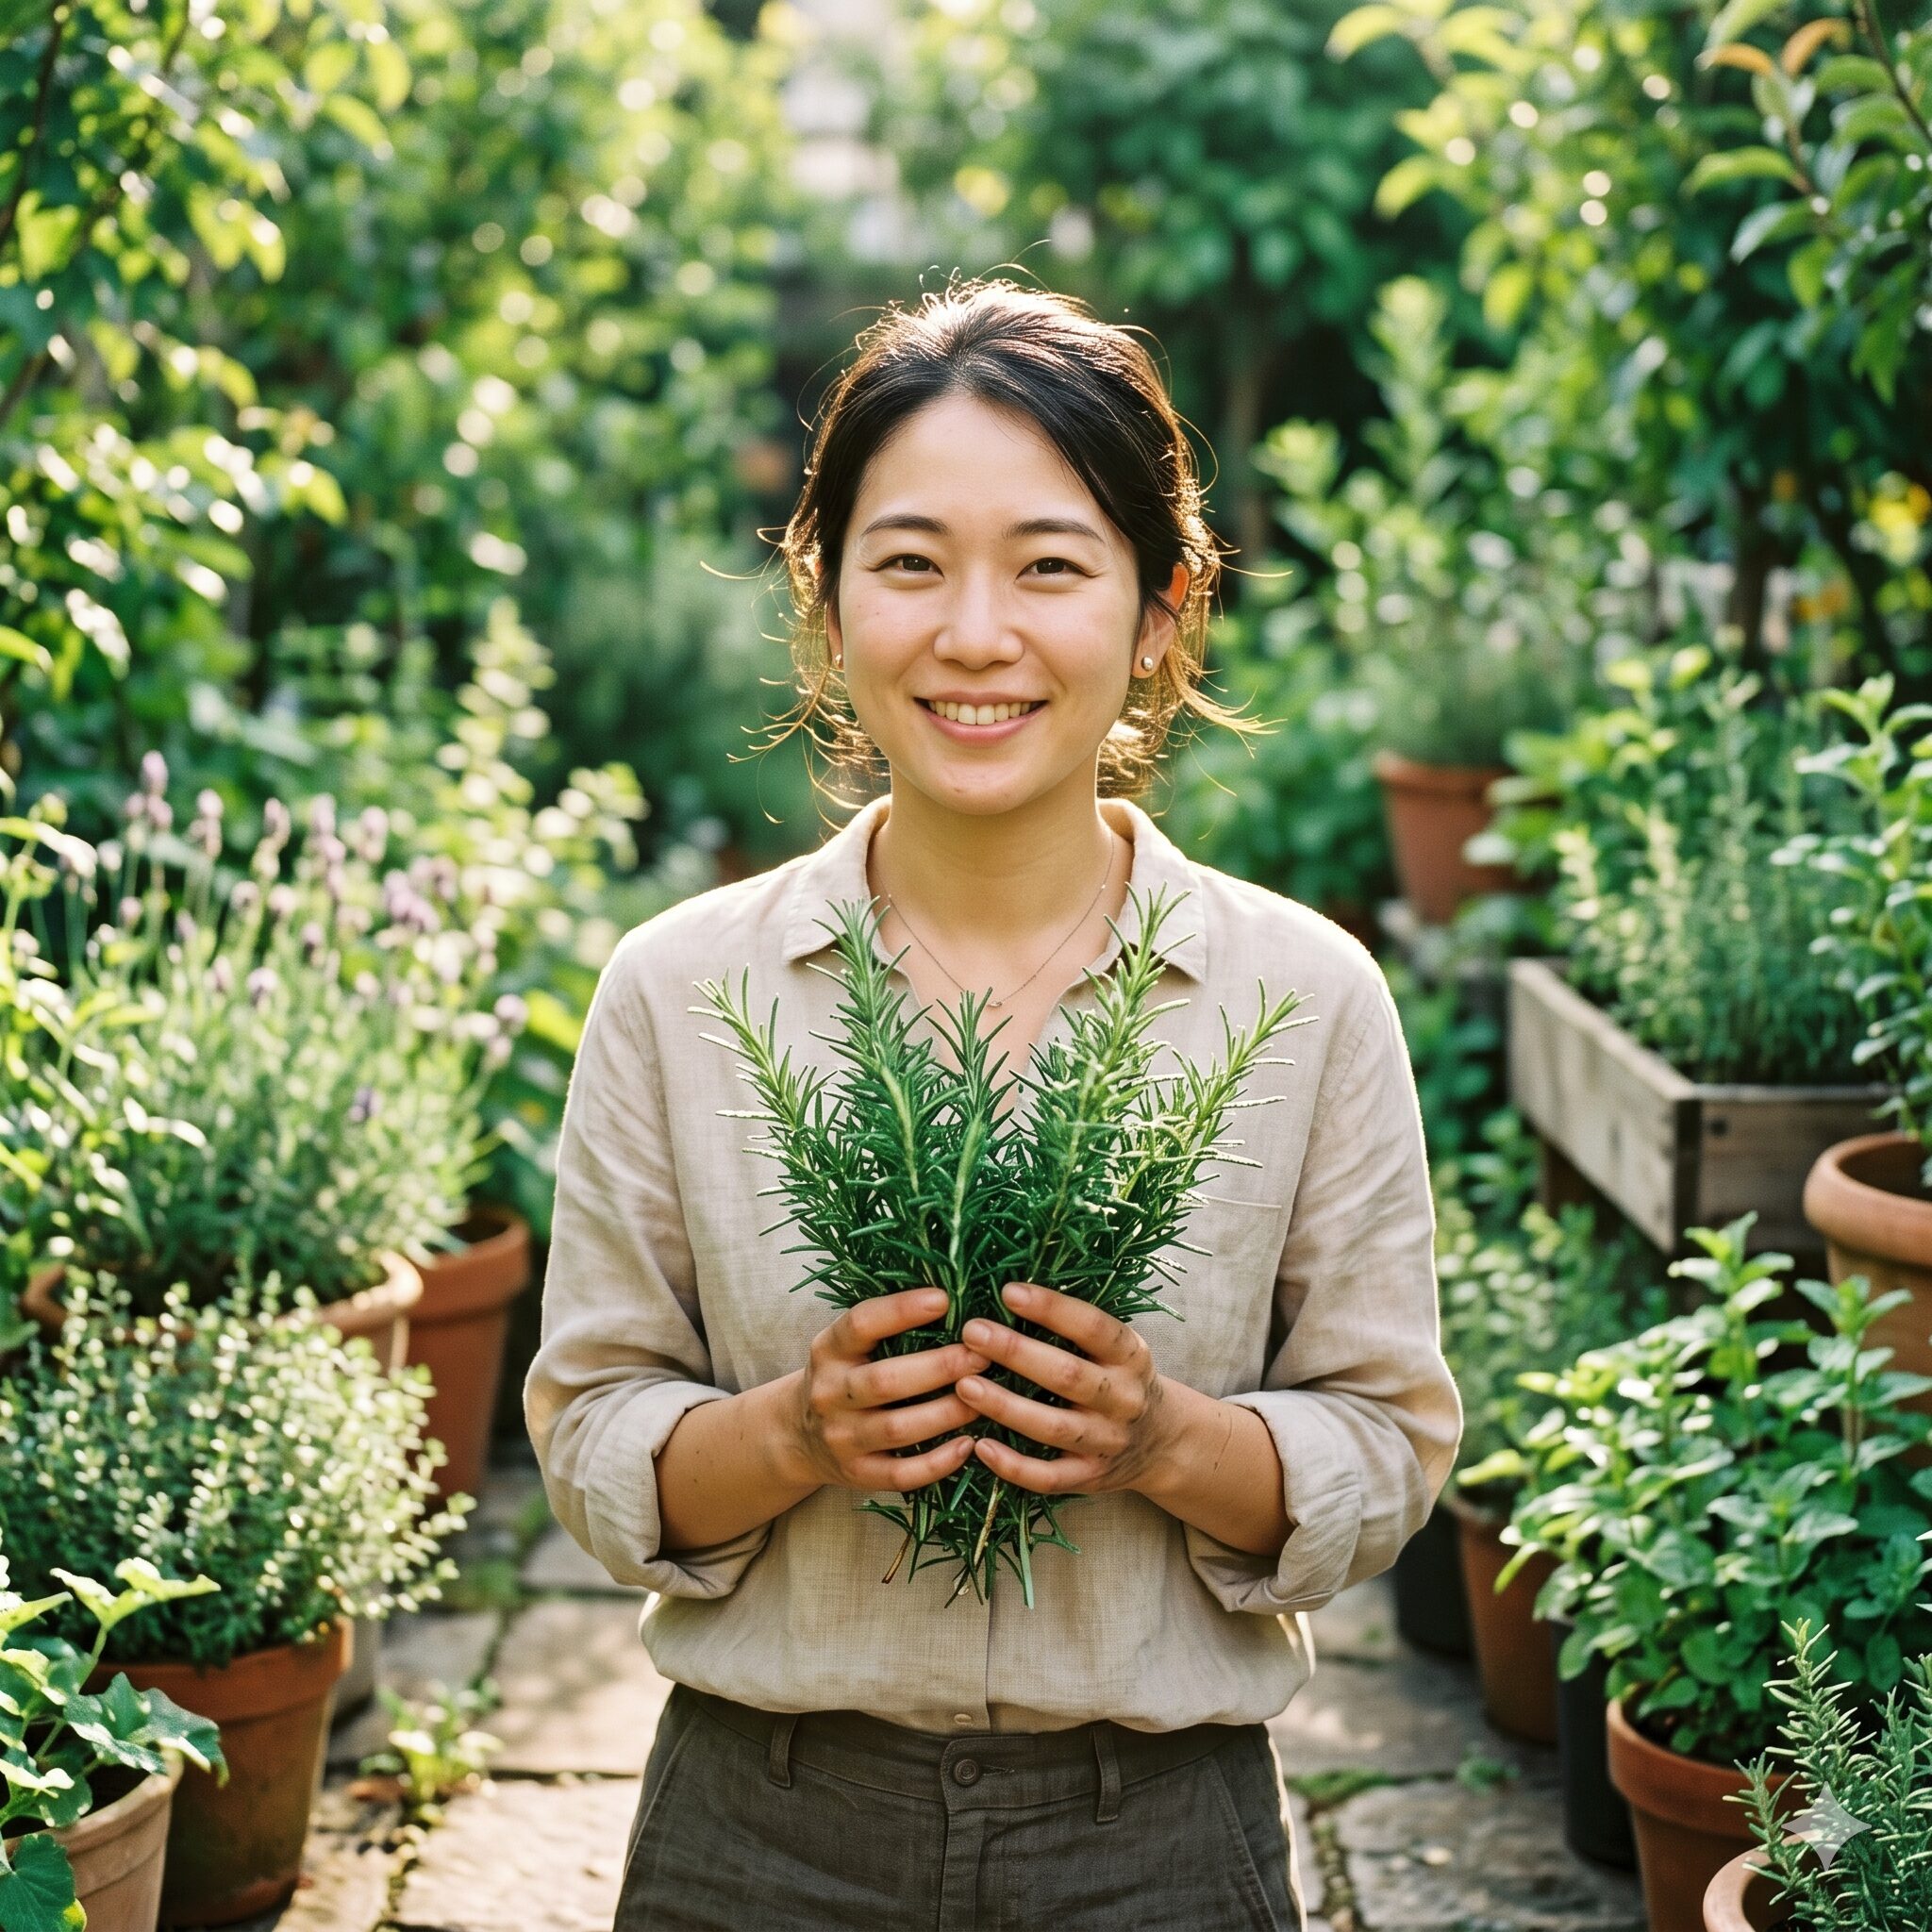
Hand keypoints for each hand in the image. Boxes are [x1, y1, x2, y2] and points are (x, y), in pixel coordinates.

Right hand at [778, 1287, 988, 1495]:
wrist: (798, 1436)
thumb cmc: (844, 1376)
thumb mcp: (848, 1345)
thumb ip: (886, 1326)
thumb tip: (955, 1297)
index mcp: (829, 1350)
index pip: (861, 1323)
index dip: (902, 1309)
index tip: (945, 1299)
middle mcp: (829, 1393)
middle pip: (885, 1380)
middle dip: (939, 1368)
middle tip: (982, 1356)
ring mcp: (841, 1438)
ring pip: (897, 1428)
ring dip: (946, 1413)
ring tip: (986, 1398)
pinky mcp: (857, 1474)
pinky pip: (901, 1474)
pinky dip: (937, 1463)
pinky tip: (968, 1445)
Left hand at [955, 1282, 1175, 1495]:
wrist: (1162, 1443)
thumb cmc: (1120, 1380)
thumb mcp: (1118, 1349)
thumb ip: (1078, 1328)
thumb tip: (1010, 1293)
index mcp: (1131, 1356)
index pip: (1093, 1327)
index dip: (1052, 1308)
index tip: (1008, 1291)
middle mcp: (1123, 1398)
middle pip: (1067, 1375)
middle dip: (1016, 1352)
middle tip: (972, 1332)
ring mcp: (1107, 1441)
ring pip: (1054, 1428)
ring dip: (1005, 1406)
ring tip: (964, 1385)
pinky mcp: (1091, 1477)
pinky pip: (1049, 1477)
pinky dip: (1014, 1466)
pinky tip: (980, 1447)